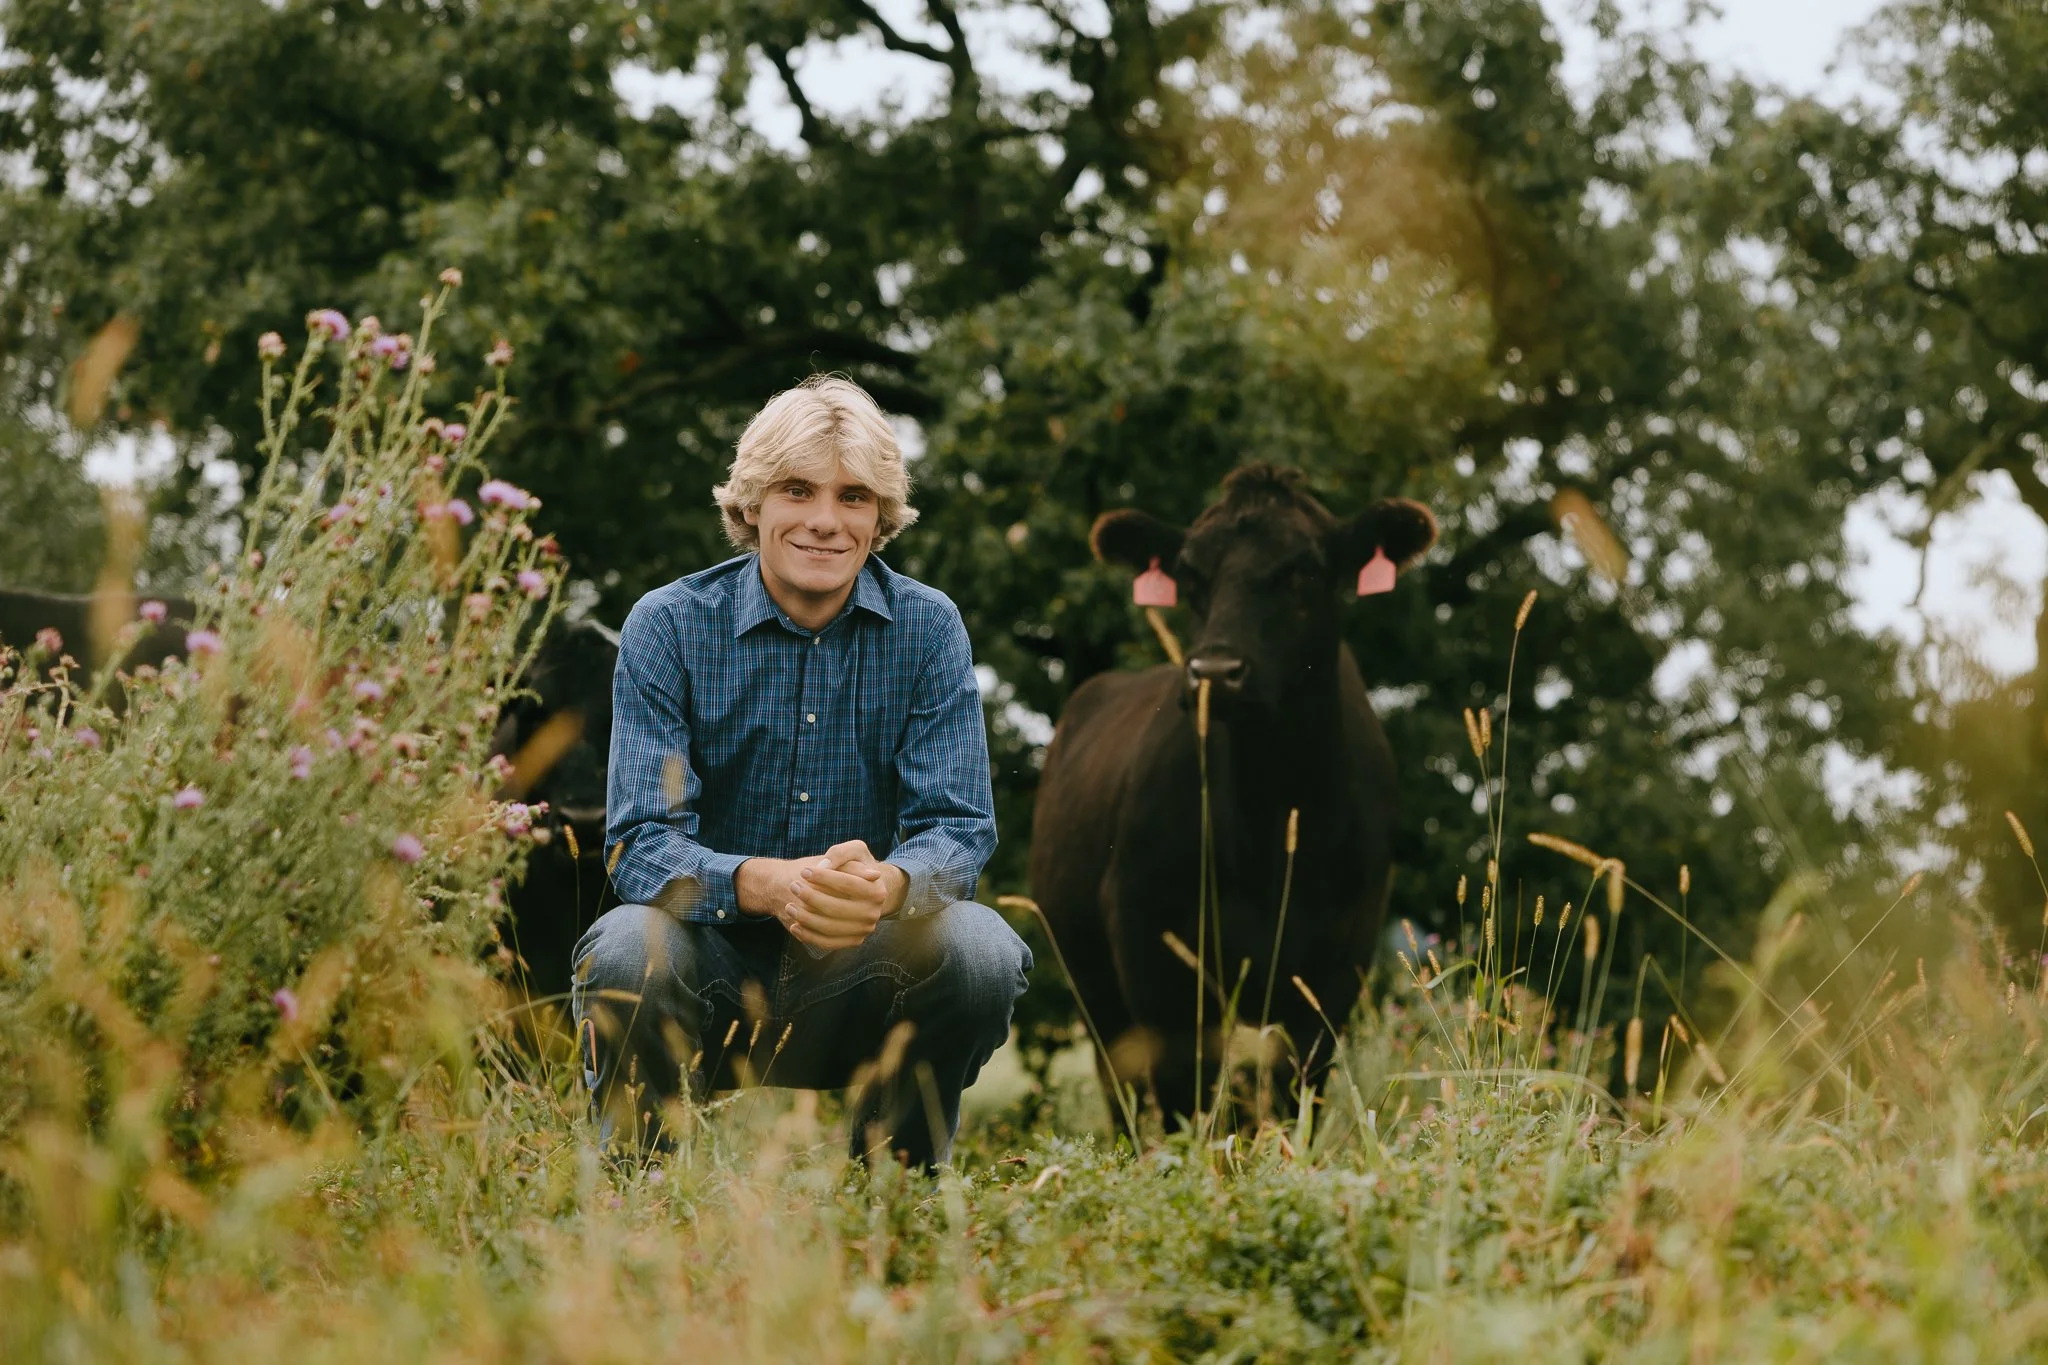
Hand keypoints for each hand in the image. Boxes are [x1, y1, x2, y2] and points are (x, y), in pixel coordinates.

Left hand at [780, 839, 907, 951]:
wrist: (866, 892)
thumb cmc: (856, 868)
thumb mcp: (855, 851)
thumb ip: (840, 853)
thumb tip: (824, 866)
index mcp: (877, 891)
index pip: (847, 884)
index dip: (823, 877)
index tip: (804, 871)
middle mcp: (873, 913)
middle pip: (836, 908)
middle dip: (810, 897)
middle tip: (793, 886)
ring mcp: (864, 930)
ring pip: (829, 928)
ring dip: (805, 918)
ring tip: (789, 906)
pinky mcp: (854, 941)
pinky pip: (828, 943)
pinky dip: (809, 936)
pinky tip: (794, 926)